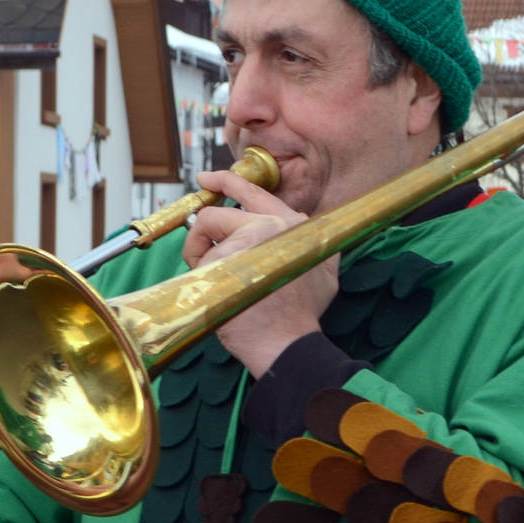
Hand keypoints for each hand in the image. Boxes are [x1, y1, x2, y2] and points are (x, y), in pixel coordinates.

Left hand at [185, 169, 338, 376]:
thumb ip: (318, 246)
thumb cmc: (301, 317)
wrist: (287, 344)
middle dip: (205, 232)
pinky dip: (198, 272)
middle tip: (198, 246)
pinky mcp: (227, 255)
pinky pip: (198, 255)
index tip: (209, 178)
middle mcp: (275, 222)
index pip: (256, 193)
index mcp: (295, 224)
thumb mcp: (325, 275)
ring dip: (201, 254)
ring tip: (215, 283)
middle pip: (221, 211)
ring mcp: (250, 236)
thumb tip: (316, 230)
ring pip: (206, 228)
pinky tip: (216, 292)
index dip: (229, 182)